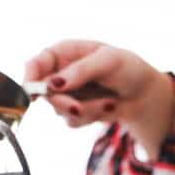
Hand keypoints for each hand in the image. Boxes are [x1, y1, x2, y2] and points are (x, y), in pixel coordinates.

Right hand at [24, 40, 174, 158]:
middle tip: (78, 107)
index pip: (37, 63)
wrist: (144, 94)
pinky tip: (109, 107)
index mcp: (64, 53)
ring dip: (87, 110)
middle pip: (45, 93)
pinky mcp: (76, 112)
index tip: (32, 95)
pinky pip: (73, 122)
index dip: (30, 78)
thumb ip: (81, 71)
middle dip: (63, 102)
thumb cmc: (128, 69)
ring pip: (61, 111)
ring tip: (110, 101)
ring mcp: (67, 94)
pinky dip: (93, 117)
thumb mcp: (108, 61)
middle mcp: (61, 73)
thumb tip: (54, 83)